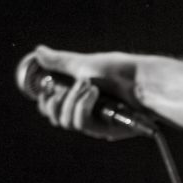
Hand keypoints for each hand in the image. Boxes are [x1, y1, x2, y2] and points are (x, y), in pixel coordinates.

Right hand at [28, 45, 144, 140]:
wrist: (144, 81)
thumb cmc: (120, 71)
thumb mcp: (85, 64)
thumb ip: (60, 62)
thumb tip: (38, 51)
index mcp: (80, 98)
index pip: (53, 107)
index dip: (45, 100)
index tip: (47, 87)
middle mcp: (87, 112)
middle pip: (56, 118)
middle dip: (55, 101)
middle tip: (66, 86)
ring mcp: (97, 123)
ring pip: (66, 121)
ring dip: (72, 100)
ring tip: (88, 84)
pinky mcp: (106, 130)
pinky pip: (82, 124)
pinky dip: (83, 105)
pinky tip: (93, 92)